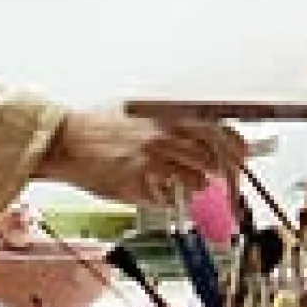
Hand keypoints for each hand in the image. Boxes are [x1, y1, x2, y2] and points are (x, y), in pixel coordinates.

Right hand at [37, 109, 245, 205]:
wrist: (64, 141)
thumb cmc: (100, 127)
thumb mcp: (142, 111)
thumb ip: (177, 122)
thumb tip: (212, 134)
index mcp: (168, 112)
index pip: (220, 129)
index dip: (236, 147)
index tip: (242, 157)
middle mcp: (165, 132)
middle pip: (216, 158)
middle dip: (226, 173)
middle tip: (225, 181)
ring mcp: (154, 156)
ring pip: (197, 179)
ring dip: (195, 184)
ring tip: (179, 179)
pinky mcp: (141, 179)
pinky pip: (171, 195)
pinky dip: (171, 196)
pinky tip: (158, 188)